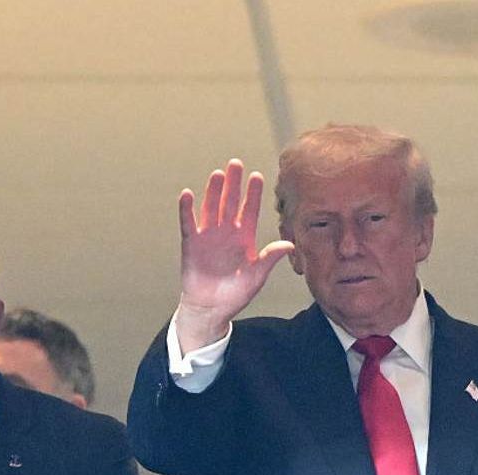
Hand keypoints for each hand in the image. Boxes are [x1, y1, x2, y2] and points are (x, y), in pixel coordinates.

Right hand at [176, 159, 293, 352]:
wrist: (212, 309)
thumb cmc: (236, 294)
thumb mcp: (257, 276)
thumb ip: (270, 258)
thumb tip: (290, 244)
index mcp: (244, 238)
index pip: (250, 211)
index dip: (253, 194)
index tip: (257, 176)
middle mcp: (227, 232)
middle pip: (230, 203)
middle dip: (234, 184)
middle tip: (236, 163)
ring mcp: (209, 236)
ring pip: (211, 208)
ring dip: (213, 192)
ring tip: (218, 174)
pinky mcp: (192, 244)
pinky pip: (189, 223)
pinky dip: (187, 210)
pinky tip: (188, 195)